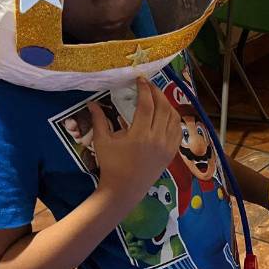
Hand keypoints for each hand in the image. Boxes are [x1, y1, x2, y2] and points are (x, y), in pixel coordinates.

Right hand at [89, 77, 181, 202]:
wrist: (124, 189)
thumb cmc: (111, 165)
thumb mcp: (102, 141)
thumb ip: (99, 119)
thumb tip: (91, 102)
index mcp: (139, 134)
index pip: (146, 104)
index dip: (144, 89)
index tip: (140, 79)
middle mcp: (157, 139)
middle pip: (163, 107)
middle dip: (156, 92)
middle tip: (149, 85)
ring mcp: (167, 146)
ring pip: (173, 117)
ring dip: (166, 104)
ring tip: (157, 97)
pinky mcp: (171, 153)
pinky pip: (178, 130)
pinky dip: (174, 119)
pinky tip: (166, 113)